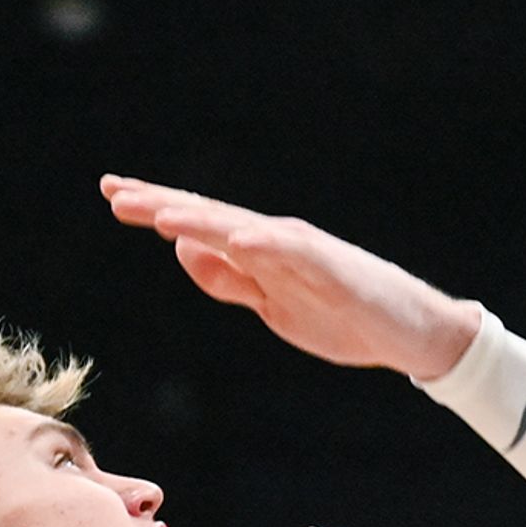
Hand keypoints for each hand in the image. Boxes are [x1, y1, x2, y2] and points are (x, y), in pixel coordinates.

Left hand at [101, 177, 480, 378]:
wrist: (412, 334)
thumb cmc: (344, 317)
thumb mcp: (270, 304)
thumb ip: (228, 280)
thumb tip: (182, 252)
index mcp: (261, 252)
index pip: (200, 225)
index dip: (156, 209)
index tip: (113, 196)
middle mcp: (278, 242)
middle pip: (212, 219)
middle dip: (163, 205)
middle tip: (115, 192)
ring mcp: (306, 254)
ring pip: (244, 231)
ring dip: (203, 221)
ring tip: (161, 216)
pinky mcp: (335, 271)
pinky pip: (294, 256)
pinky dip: (264, 246)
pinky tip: (236, 240)